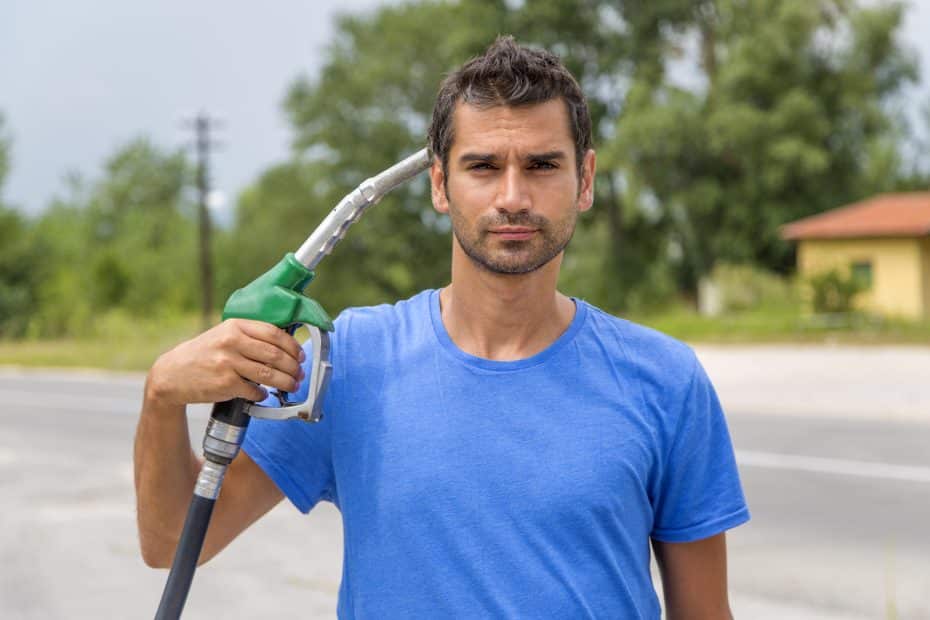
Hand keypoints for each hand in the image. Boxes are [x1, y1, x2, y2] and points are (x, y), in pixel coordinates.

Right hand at [145, 319, 304, 407]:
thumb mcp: (223, 336)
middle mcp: (231, 342)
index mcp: (234, 326)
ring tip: (292, 386)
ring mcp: (228, 363)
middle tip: (300, 374)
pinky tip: (263, 394)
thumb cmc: (202, 355)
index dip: (292, 346)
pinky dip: (262, 394)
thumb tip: (284, 347)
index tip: (300, 355)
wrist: (172, 375)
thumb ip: (249, 337)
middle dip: (293, 367)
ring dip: (285, 382)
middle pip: (275, 355)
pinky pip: (254, 391)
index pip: (273, 333)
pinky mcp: (225, 384)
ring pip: (269, 374)